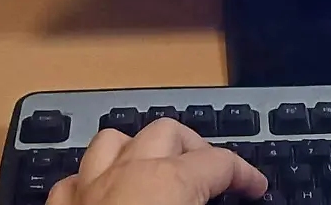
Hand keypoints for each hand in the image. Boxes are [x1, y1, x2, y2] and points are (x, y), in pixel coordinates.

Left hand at [49, 118, 267, 204]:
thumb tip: (241, 202)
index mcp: (170, 181)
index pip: (221, 162)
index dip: (245, 174)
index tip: (256, 187)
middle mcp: (128, 173)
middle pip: (168, 133)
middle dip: (195, 148)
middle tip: (213, 175)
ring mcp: (88, 189)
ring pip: (114, 142)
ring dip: (140, 149)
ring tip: (158, 168)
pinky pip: (75, 179)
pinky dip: (94, 181)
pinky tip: (105, 196)